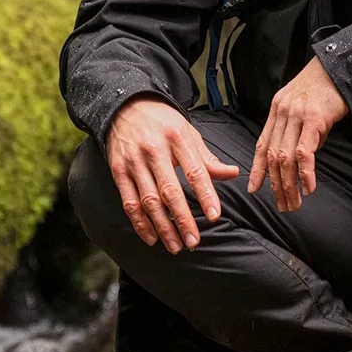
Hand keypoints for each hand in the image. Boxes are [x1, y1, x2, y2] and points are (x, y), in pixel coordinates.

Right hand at [106, 96, 241, 253]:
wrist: (125, 106)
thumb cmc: (163, 123)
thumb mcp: (188, 133)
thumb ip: (208, 158)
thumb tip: (233, 174)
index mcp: (177, 138)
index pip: (195, 171)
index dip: (206, 195)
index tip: (214, 216)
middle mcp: (154, 149)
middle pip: (170, 191)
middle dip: (183, 220)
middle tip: (194, 241)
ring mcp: (134, 161)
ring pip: (149, 201)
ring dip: (163, 227)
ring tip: (176, 246)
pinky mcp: (118, 170)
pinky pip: (129, 202)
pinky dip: (140, 223)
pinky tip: (151, 238)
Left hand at [249, 56, 348, 211]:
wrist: (340, 67)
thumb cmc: (325, 88)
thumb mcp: (304, 107)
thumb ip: (299, 130)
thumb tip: (302, 157)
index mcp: (277, 111)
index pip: (262, 144)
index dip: (258, 169)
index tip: (254, 189)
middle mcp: (282, 113)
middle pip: (273, 156)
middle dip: (276, 184)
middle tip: (282, 205)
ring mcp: (297, 116)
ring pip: (285, 157)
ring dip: (289, 184)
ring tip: (295, 203)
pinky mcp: (314, 119)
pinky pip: (304, 152)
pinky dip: (305, 173)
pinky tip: (309, 187)